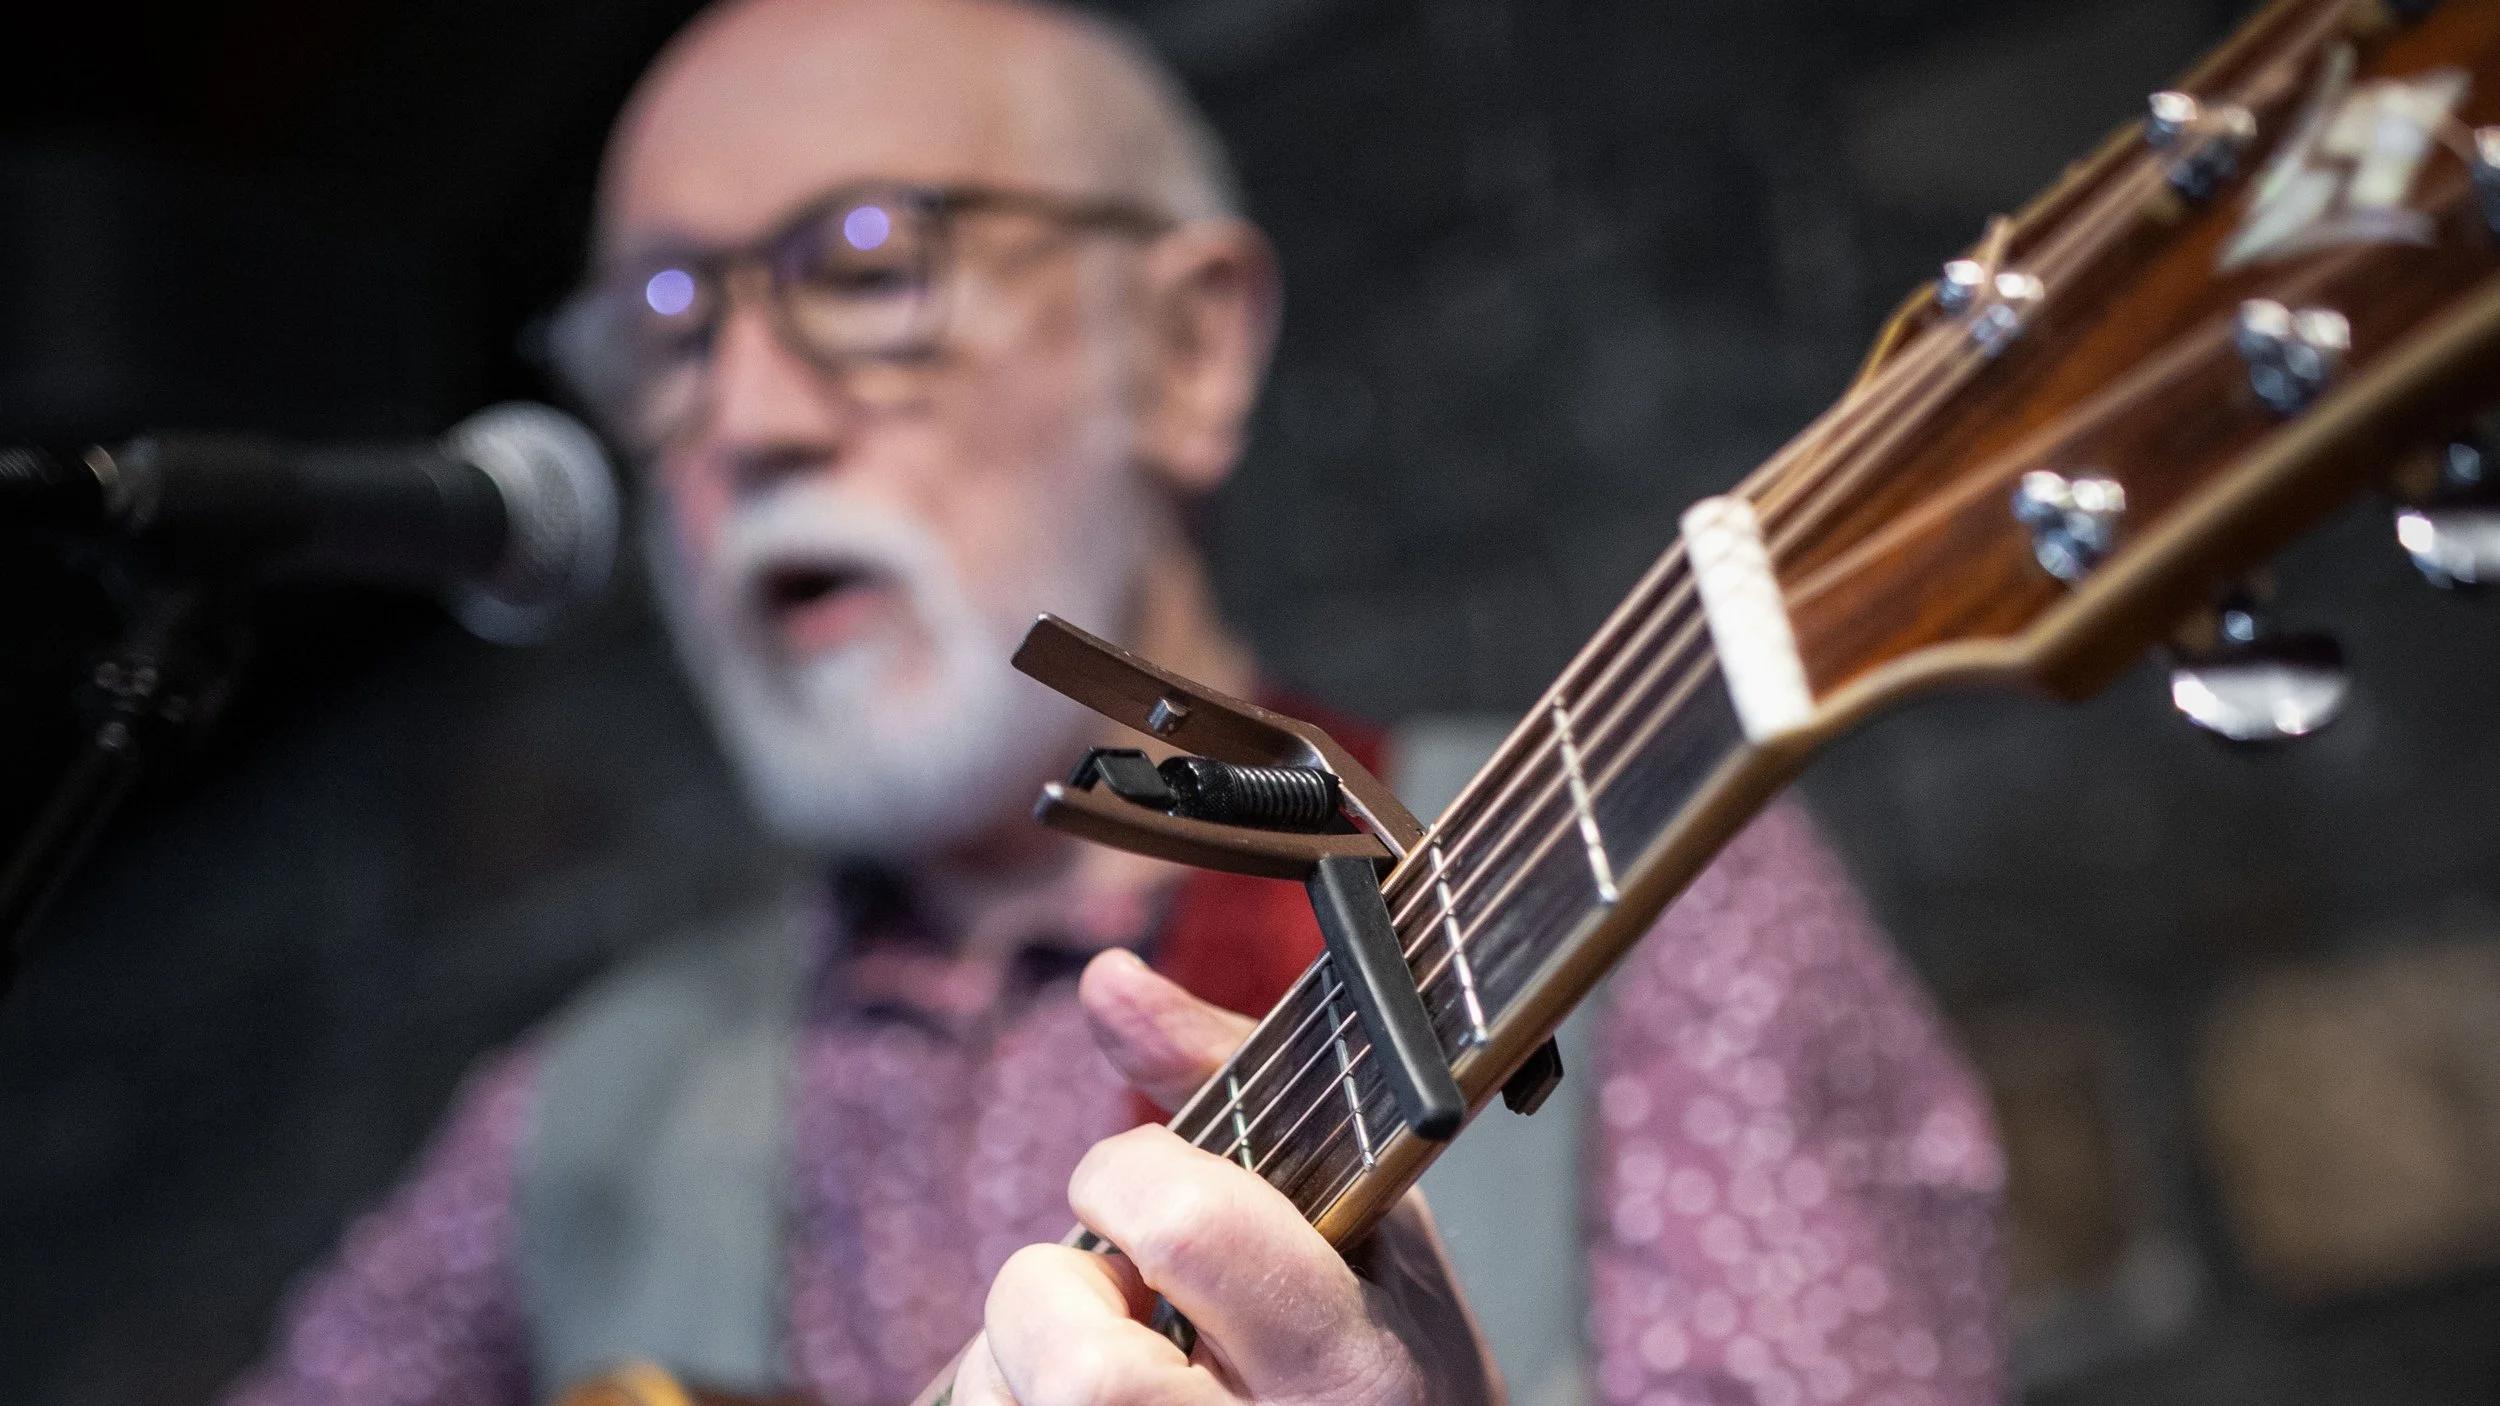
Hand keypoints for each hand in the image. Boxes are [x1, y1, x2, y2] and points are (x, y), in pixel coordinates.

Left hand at [946, 948, 1501, 1405]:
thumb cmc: (1384, 1356)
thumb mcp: (1360, 1218)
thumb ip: (1227, 1084)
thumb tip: (1106, 979)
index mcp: (1350, 1364)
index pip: (1190, 1229)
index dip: (1130, 1174)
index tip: (1143, 1181)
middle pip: (1083, 1373)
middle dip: (1053, 1293)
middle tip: (1105, 1288)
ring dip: (1013, 1356)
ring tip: (1095, 1350)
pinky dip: (1003, 1397)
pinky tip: (1075, 1395)